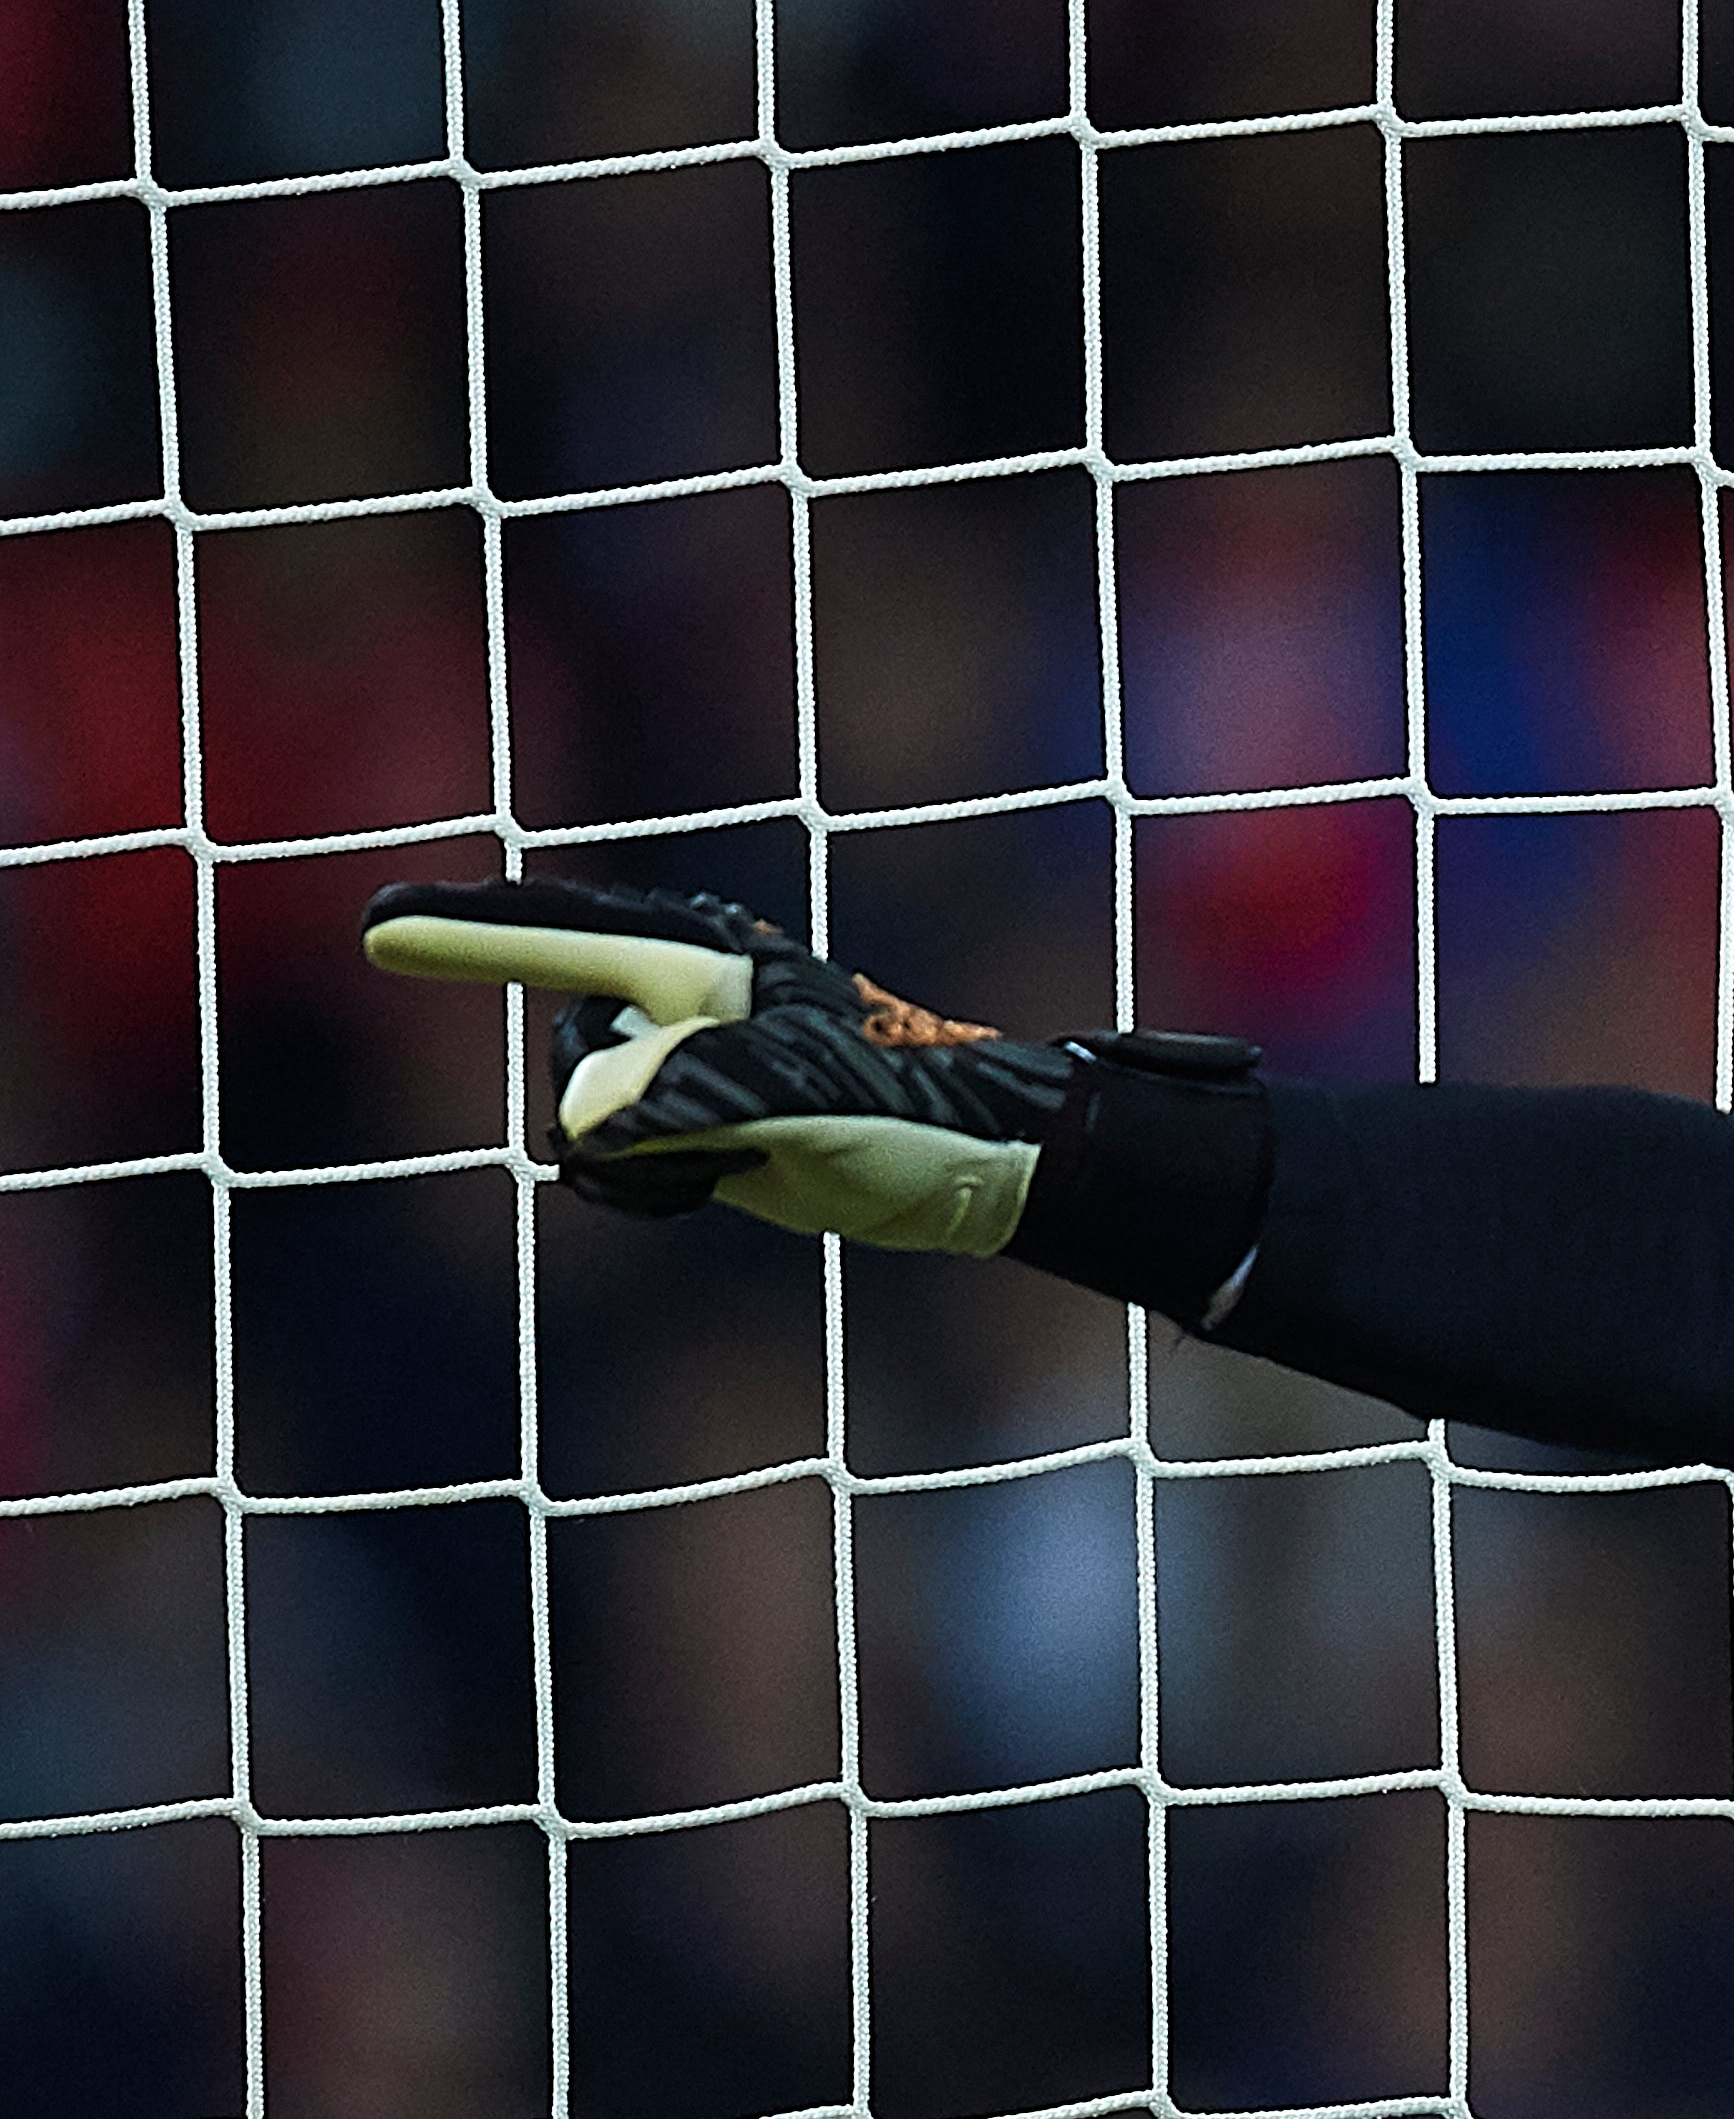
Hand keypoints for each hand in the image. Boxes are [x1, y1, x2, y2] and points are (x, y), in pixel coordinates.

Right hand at [364, 878, 1075, 1252]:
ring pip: (579, 1119)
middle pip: (564, 1046)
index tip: (376, 929)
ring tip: (748, 1160)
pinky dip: (649, 1188)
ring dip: (644, 1160)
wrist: (973, 1167)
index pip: (560, 939)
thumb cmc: (912, 1108)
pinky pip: (606, 1166)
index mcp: (702, 966)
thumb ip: (694, 1091)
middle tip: (682, 1143)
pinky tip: (728, 1183)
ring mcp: (672, 1070)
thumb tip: (586, 1123)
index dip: (466, 936)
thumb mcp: (813, 1096)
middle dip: (603, 1108)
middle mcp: (674, 1006)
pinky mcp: (681, 1130)